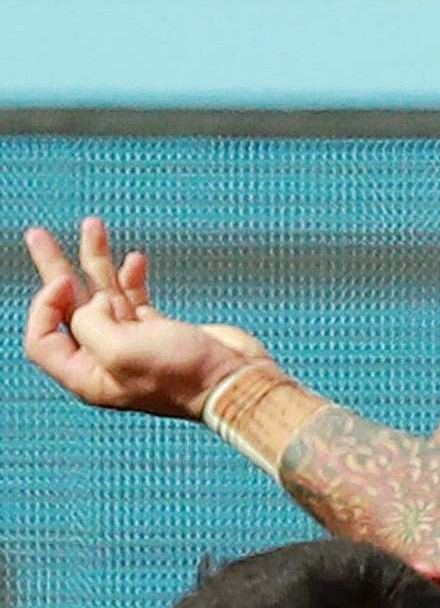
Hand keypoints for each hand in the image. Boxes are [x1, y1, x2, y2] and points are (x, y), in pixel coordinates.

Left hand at [23, 218, 269, 418]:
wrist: (233, 381)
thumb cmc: (181, 376)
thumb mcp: (119, 351)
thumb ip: (89, 323)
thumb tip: (92, 302)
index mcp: (88, 375)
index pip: (44, 337)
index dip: (45, 306)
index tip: (65, 282)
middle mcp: (105, 358)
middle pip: (68, 307)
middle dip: (54, 268)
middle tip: (38, 235)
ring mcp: (133, 342)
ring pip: (103, 294)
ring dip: (96, 259)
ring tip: (92, 225)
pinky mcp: (160, 330)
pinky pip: (135, 297)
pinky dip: (132, 276)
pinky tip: (134, 258)